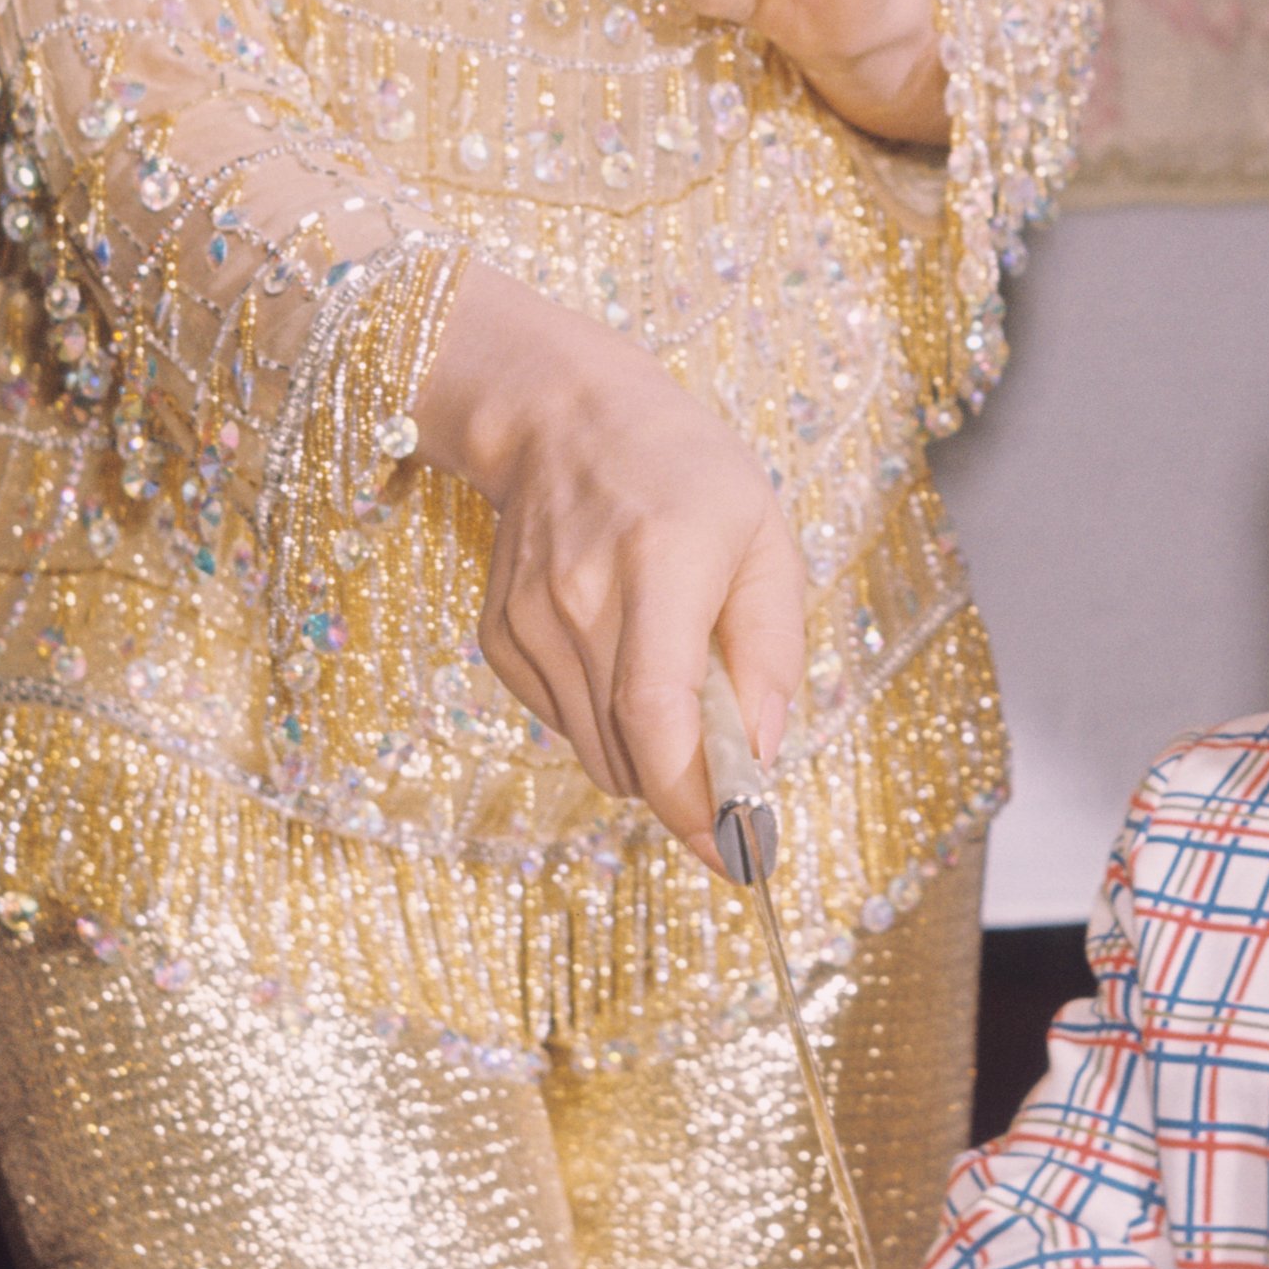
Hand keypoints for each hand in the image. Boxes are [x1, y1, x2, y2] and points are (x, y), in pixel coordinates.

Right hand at [407, 255, 808, 854]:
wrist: (561, 417)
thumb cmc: (683, 472)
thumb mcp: (763, 538)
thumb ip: (771, 650)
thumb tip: (761, 754)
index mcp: (658, 565)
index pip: (657, 714)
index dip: (694, 799)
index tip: (738, 852)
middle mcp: (579, 599)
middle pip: (629, 754)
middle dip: (688, 790)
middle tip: (732, 777)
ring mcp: (528, 622)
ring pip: (596, 753)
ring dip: (649, 756)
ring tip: (680, 689)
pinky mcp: (498, 639)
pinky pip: (563, 723)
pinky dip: (605, 721)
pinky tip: (623, 656)